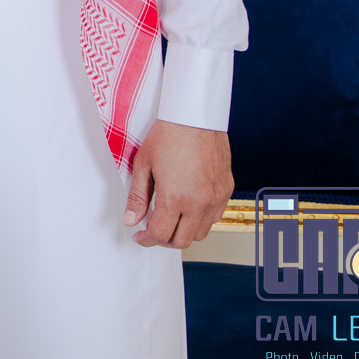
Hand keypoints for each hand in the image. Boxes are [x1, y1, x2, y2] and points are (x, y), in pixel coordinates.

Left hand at [125, 120, 232, 247]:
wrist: (195, 117)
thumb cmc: (169, 135)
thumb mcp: (143, 165)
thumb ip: (137, 197)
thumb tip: (131, 220)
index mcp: (175, 198)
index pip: (160, 234)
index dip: (147, 239)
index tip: (140, 236)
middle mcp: (199, 203)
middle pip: (182, 240)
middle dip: (164, 240)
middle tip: (153, 230)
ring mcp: (216, 198)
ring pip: (201, 233)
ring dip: (184, 232)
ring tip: (170, 219)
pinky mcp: (226, 190)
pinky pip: (215, 217)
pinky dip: (201, 221)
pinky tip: (189, 208)